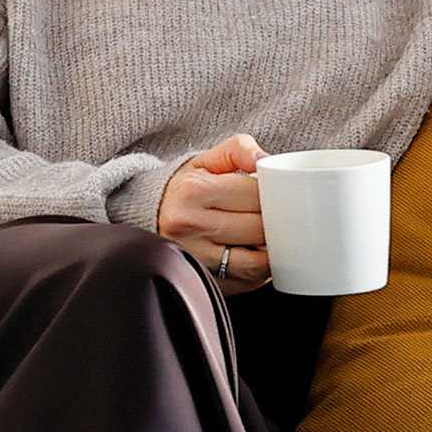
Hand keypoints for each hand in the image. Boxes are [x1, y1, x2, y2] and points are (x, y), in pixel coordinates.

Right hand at [155, 133, 271, 294]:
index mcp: (194, 190)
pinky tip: (254, 255)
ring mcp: (195, 256)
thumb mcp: (207, 161)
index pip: (256, 195)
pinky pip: (247, 281)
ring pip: (257, 262)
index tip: (278, 195)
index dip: (275, 195)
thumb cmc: (187, 189)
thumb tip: (265, 160)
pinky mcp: (203, 280)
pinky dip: (259, 271)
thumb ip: (239, 149)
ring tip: (268, 236)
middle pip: (259, 228)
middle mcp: (189, 224)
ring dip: (272, 251)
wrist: (153, 217)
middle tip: (278, 215)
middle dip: (276, 222)